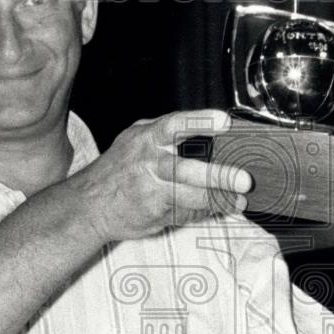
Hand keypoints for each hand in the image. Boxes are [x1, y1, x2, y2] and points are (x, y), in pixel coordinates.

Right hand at [75, 109, 251, 242]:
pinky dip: (205, 211)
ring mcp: (151, 190)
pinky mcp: (154, 212)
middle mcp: (148, 163)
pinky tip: (219, 209)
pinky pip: (187, 212)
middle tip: (244, 180)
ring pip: (191, 196)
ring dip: (220, 199)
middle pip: (186, 169)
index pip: (174, 125)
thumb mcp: (135, 141)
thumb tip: (210, 136)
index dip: (200, 121)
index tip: (225, 121)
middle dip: (218, 176)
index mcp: (146, 138)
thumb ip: (166, 136)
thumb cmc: (119, 170)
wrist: (88, 205)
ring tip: (239, 201)